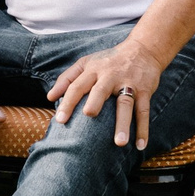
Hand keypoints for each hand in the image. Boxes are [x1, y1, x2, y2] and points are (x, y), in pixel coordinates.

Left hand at [48, 38, 165, 149]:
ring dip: (123, 124)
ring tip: (119, 143)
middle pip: (101, 90)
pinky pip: (144, 111)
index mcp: (93, 70)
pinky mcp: (145, 91)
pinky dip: (143, 129)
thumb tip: (49, 97)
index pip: (77, 86)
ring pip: (125, 104)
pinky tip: (140, 146)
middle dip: (95, 102)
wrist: (142, 50)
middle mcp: (110, 76)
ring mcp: (129, 83)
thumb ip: (67, 79)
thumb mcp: (86, 63)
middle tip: (89, 115)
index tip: (60, 120)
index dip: (68, 102)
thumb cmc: (108, 60)